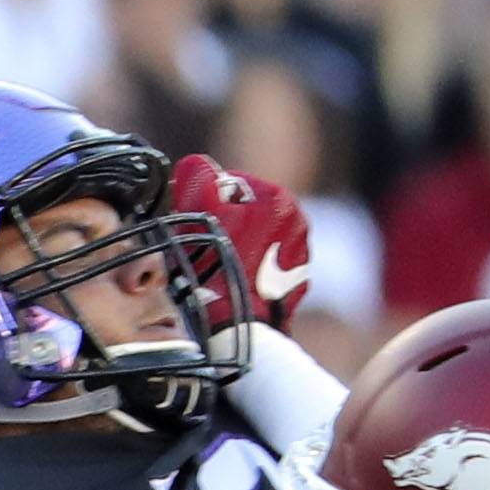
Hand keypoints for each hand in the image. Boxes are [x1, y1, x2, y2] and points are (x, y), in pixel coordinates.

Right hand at [169, 154, 309, 332]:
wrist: (237, 324)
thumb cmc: (216, 267)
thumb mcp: (199, 209)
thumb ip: (198, 175)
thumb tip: (198, 164)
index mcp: (280, 201)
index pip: (233, 185)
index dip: (204, 199)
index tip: (189, 219)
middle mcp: (298, 225)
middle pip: (247, 213)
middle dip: (222, 223)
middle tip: (198, 244)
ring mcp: (300, 256)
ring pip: (256, 240)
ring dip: (235, 246)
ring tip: (213, 266)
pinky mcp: (295, 284)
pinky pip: (265, 265)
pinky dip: (248, 268)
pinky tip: (230, 281)